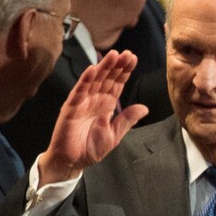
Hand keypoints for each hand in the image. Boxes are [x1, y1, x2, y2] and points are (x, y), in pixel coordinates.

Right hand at [38, 49, 145, 183]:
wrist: (72, 162)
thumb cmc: (90, 149)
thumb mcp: (114, 135)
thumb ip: (127, 120)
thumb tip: (144, 108)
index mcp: (106, 105)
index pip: (117, 84)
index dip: (124, 71)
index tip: (134, 59)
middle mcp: (94, 100)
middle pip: (107, 78)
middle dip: (117, 65)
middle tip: (127, 53)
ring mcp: (82, 102)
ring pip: (94, 80)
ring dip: (103, 67)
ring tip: (113, 55)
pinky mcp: (71, 108)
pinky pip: (78, 92)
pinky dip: (85, 80)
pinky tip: (92, 70)